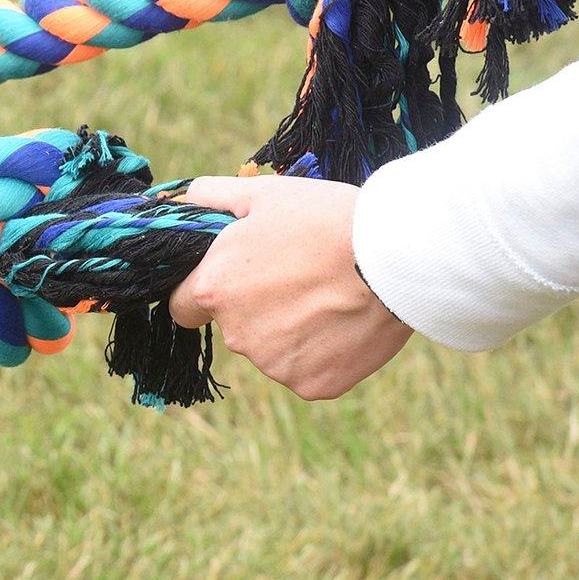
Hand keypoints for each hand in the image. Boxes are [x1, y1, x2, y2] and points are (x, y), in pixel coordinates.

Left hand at [167, 177, 410, 400]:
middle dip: (259, 306)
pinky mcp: (313, 385)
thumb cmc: (325, 218)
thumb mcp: (264, 195)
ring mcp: (275, 365)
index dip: (207, 292)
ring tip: (332, 295)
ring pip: (274, 350)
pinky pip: (310, 370)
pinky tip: (347, 322)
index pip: (183, 305)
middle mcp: (236, 335)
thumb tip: (186, 198)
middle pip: (236, 326)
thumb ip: (214, 198)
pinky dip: (325, 353)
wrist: (395, 257)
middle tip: (302, 276)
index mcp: (215, 289)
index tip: (236, 280)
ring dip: (294, 329)